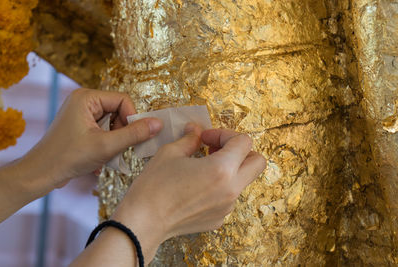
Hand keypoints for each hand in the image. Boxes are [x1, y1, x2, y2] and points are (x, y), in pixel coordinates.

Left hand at [24, 88, 162, 187]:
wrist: (41, 174)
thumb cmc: (69, 157)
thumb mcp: (106, 146)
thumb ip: (134, 134)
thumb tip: (158, 124)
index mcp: (87, 97)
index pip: (123, 100)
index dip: (132, 118)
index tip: (132, 138)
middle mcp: (84, 100)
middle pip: (118, 111)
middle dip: (122, 131)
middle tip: (116, 148)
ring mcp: (81, 113)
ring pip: (112, 122)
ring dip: (115, 140)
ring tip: (106, 155)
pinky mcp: (80, 125)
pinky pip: (103, 129)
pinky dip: (106, 143)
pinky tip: (98, 158)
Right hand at [112, 124, 266, 262]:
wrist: (143, 222)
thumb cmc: (154, 187)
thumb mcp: (170, 153)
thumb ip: (190, 138)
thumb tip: (196, 129)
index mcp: (222, 169)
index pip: (244, 142)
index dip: (225, 134)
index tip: (206, 138)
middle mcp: (231, 190)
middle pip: (258, 162)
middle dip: (241, 151)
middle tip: (216, 149)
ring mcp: (227, 207)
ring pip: (243, 180)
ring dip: (230, 169)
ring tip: (202, 167)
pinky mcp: (219, 219)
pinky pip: (229, 197)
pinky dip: (220, 187)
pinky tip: (197, 186)